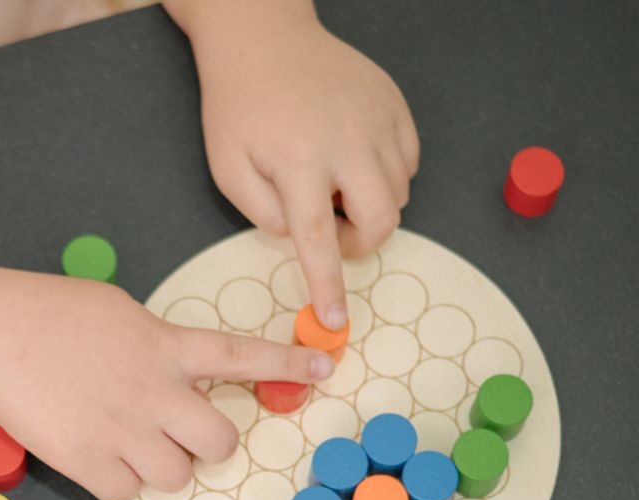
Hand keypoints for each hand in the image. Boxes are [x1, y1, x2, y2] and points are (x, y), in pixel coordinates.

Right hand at [0, 273, 333, 499]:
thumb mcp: (120, 313)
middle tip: (182, 436)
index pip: (242, 356)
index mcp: (165, 346)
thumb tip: (179, 375)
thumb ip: (160, 345)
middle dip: (210, 447)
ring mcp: (123, 431)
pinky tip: (93, 452)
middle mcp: (155, 392)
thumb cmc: (49, 314)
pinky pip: (127, 493)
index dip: (288, 364)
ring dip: (160, 466)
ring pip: (177, 477)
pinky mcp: (88, 462)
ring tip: (125, 441)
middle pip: (220, 443)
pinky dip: (117, 482)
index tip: (324, 369)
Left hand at [183, 2, 418, 329]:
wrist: (263, 38)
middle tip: (329, 229)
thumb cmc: (239, 107)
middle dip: (360, 242)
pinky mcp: (396, 104)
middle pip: (381, 220)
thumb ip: (264, 214)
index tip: (335, 322)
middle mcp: (348, 139)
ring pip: (398, 194)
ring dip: (369, 207)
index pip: (318, 238)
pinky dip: (387, 176)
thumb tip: (302, 238)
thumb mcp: (229, 169)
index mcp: (299, 159)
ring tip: (331, 183)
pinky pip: (409, 163)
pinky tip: (353, 161)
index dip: (328, 284)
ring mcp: (379, 118)